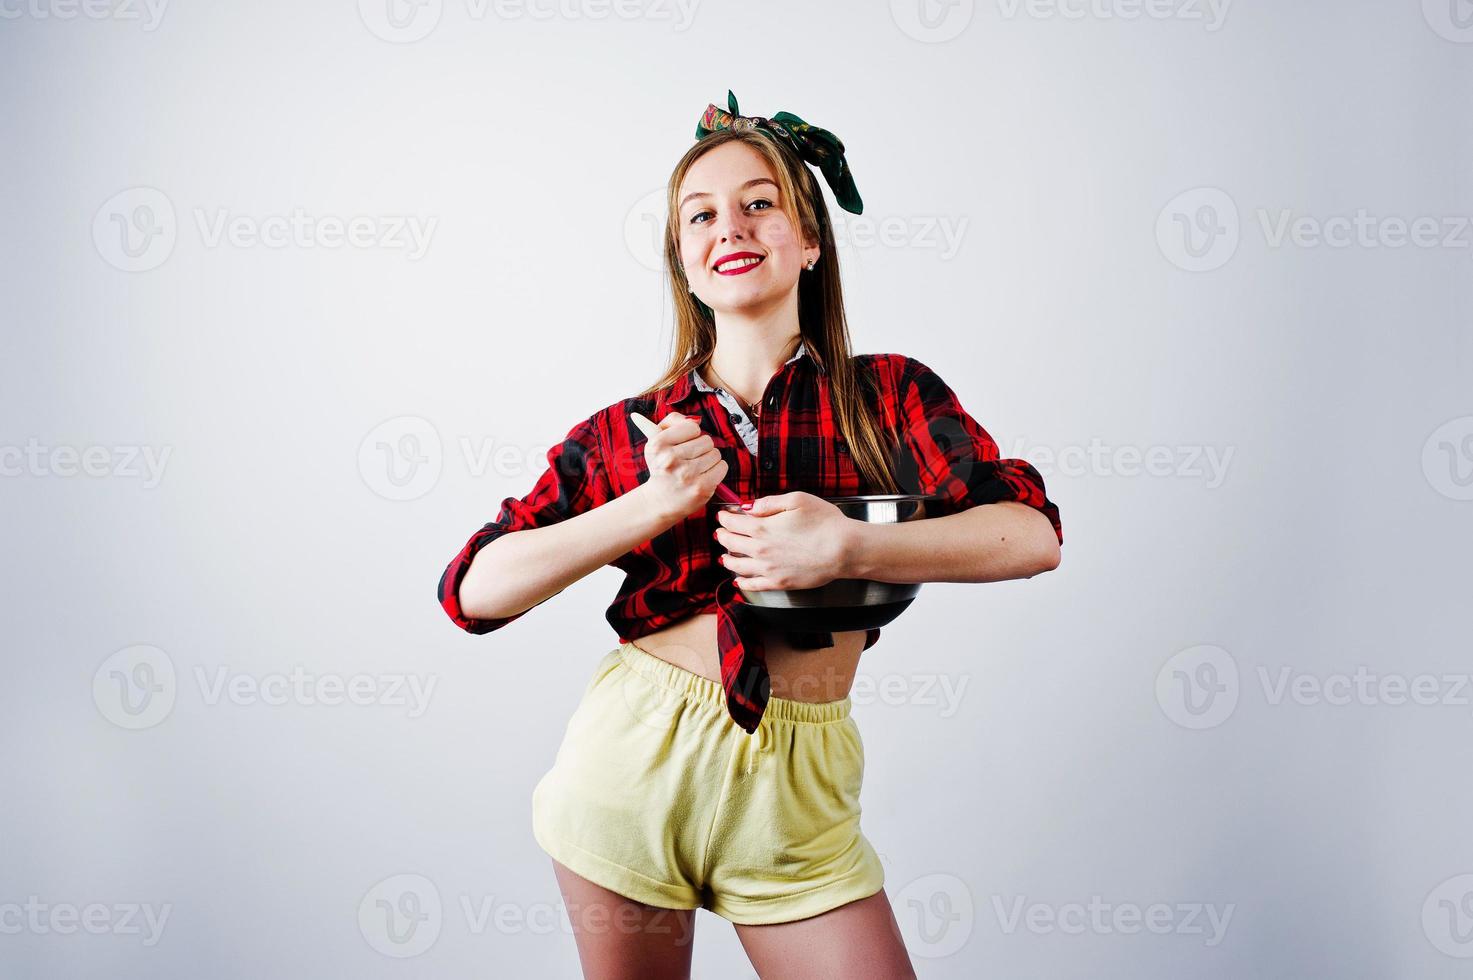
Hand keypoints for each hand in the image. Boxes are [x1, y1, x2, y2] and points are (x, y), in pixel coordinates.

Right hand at [640, 412, 728, 523]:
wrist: (659, 501)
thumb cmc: (662, 467)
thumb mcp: (657, 442)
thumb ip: (672, 422)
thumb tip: (694, 419)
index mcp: (658, 445)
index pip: (692, 427)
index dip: (691, 435)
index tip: (683, 445)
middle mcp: (670, 459)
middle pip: (706, 440)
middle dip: (702, 448)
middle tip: (690, 459)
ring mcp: (686, 474)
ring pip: (716, 453)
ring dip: (710, 460)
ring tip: (696, 468)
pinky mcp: (701, 487)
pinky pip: (722, 467)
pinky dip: (717, 470)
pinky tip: (704, 476)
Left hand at [712, 492, 854, 590]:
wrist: (843, 550)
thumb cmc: (825, 523)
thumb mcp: (797, 500)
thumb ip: (769, 503)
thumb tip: (749, 508)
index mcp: (762, 527)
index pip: (733, 522)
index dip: (725, 518)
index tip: (723, 515)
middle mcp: (761, 550)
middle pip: (731, 543)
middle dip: (723, 536)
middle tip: (720, 533)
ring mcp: (768, 569)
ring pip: (737, 565)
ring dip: (727, 559)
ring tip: (725, 556)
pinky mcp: (779, 583)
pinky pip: (752, 585)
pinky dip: (742, 583)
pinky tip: (738, 580)